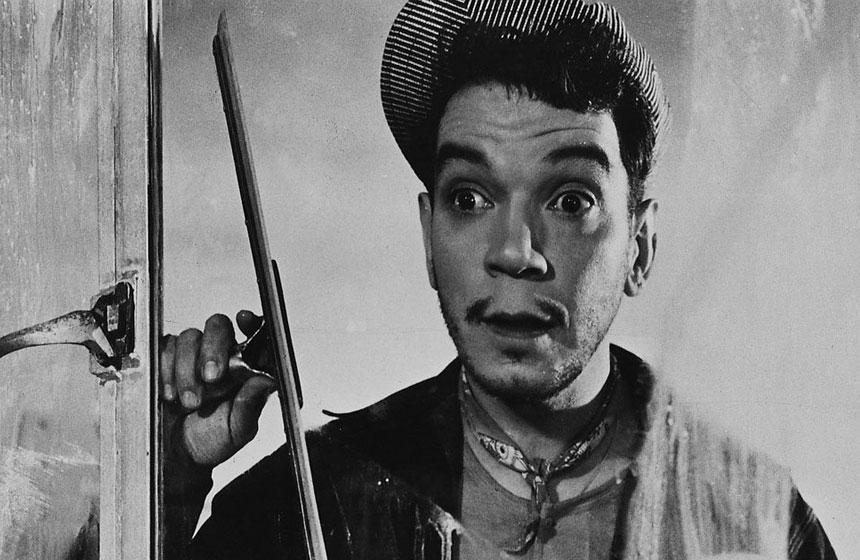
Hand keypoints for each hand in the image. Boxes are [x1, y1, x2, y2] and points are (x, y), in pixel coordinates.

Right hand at [161, 311, 277, 466]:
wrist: (175, 458)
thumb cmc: (210, 441)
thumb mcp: (238, 430)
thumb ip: (251, 406)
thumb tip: (267, 381)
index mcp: (245, 368)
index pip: (253, 333)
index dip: (252, 322)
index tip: (245, 320)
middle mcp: (221, 357)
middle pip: (218, 326)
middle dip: (213, 349)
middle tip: (211, 378)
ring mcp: (192, 357)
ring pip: (189, 337)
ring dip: (187, 369)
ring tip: (189, 401)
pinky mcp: (166, 362)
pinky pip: (164, 349)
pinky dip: (166, 370)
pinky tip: (171, 394)